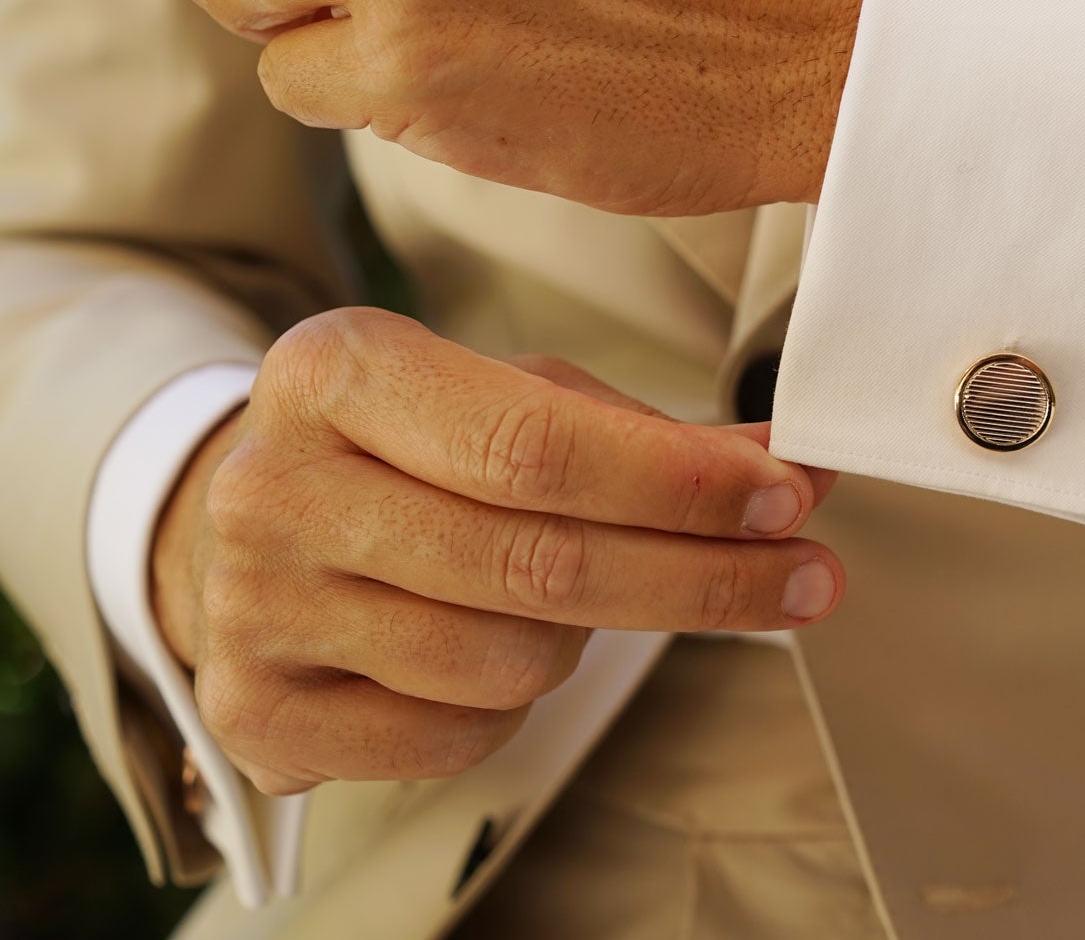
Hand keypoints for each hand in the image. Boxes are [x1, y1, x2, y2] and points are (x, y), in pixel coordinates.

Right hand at [148, 307, 839, 793]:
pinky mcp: (257, 714)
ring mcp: (254, 607)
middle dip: (701, 576)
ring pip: (508, 659)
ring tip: (570, 594)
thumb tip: (793, 466)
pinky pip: (455, 736)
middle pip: (539, 561)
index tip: (788, 499)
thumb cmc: (415, 449)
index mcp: (336, 372)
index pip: (535, 443)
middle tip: (807, 577)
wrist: (263, 524)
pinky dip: (509, 705)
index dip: (680, 483)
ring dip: (586, 640)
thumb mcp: (515, 401)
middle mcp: (274, 486)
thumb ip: (653, 435)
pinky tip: (489, 649)